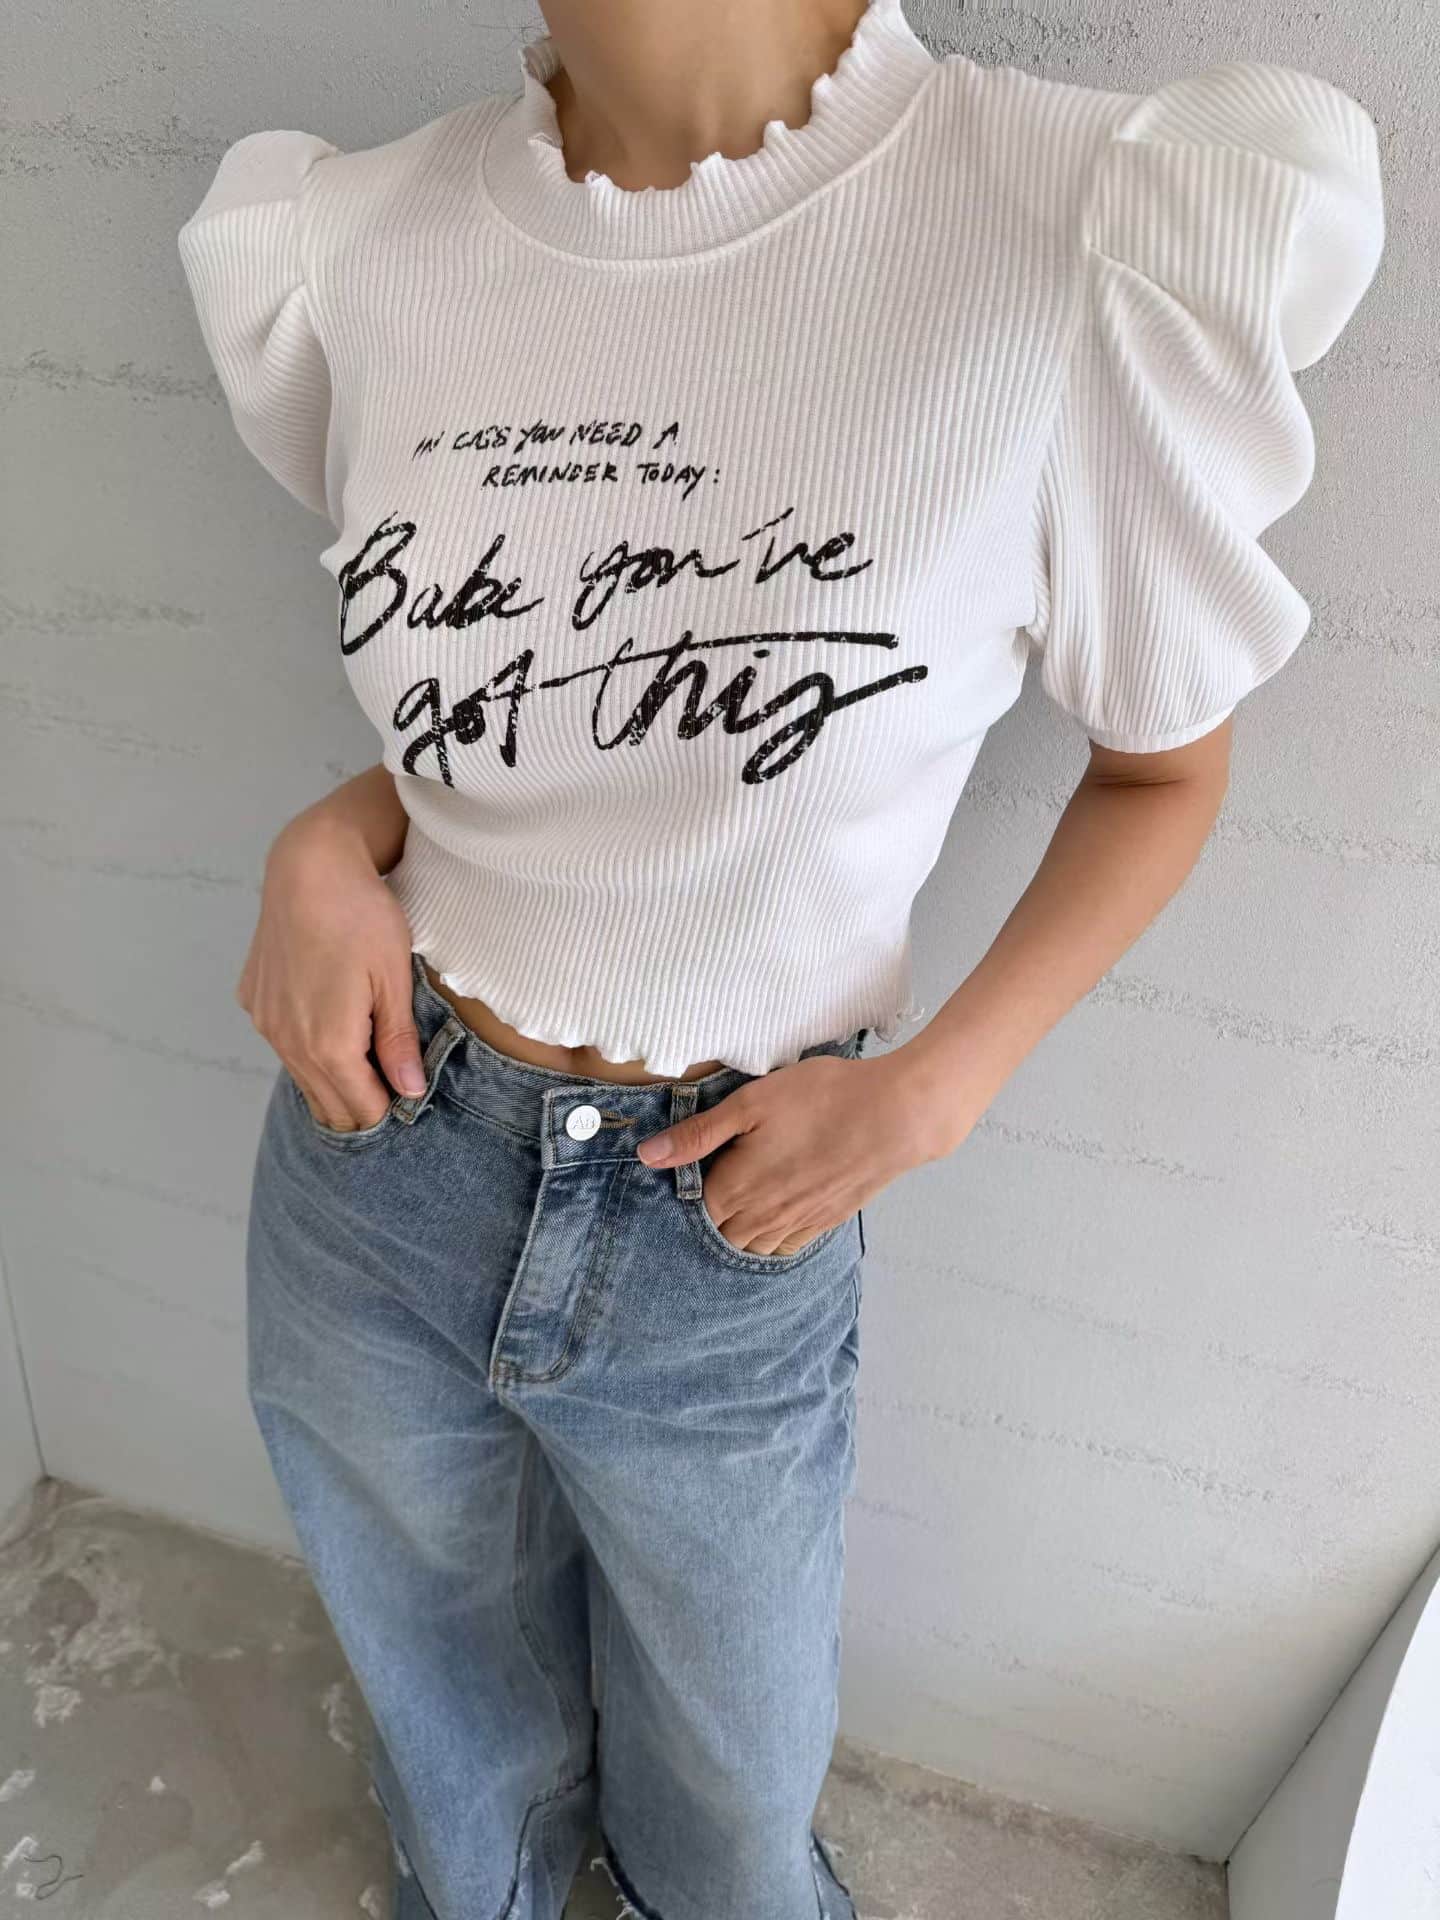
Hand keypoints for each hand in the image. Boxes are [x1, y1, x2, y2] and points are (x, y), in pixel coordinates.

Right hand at [237, 810, 424, 1130]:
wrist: (309, 866)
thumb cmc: (361, 916)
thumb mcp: (394, 979)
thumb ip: (398, 1041)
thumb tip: (409, 1091)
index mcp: (328, 1043)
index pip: (360, 1108)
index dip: (388, 1110)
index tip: (410, 1095)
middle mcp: (288, 1041)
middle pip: (328, 1104)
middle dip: (362, 1102)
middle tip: (393, 1080)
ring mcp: (266, 1021)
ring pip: (303, 1076)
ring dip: (335, 1078)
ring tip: (368, 1053)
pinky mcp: (254, 1000)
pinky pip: (284, 1044)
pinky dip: (309, 1048)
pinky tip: (332, 1021)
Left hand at [634, 1050, 970, 1256]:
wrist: (897, 1116)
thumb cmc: (823, 1099)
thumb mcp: (751, 1103)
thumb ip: (698, 1133)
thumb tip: (648, 1155)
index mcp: (738, 1187)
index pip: (691, 1215)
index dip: (678, 1203)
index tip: (677, 1182)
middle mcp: (764, 1216)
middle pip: (718, 1238)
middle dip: (705, 1223)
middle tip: (703, 1193)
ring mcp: (798, 1222)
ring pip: (751, 1247)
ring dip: (736, 1235)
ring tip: (732, 1208)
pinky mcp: (826, 1220)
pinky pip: (785, 1246)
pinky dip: (770, 1240)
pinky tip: (769, 1220)